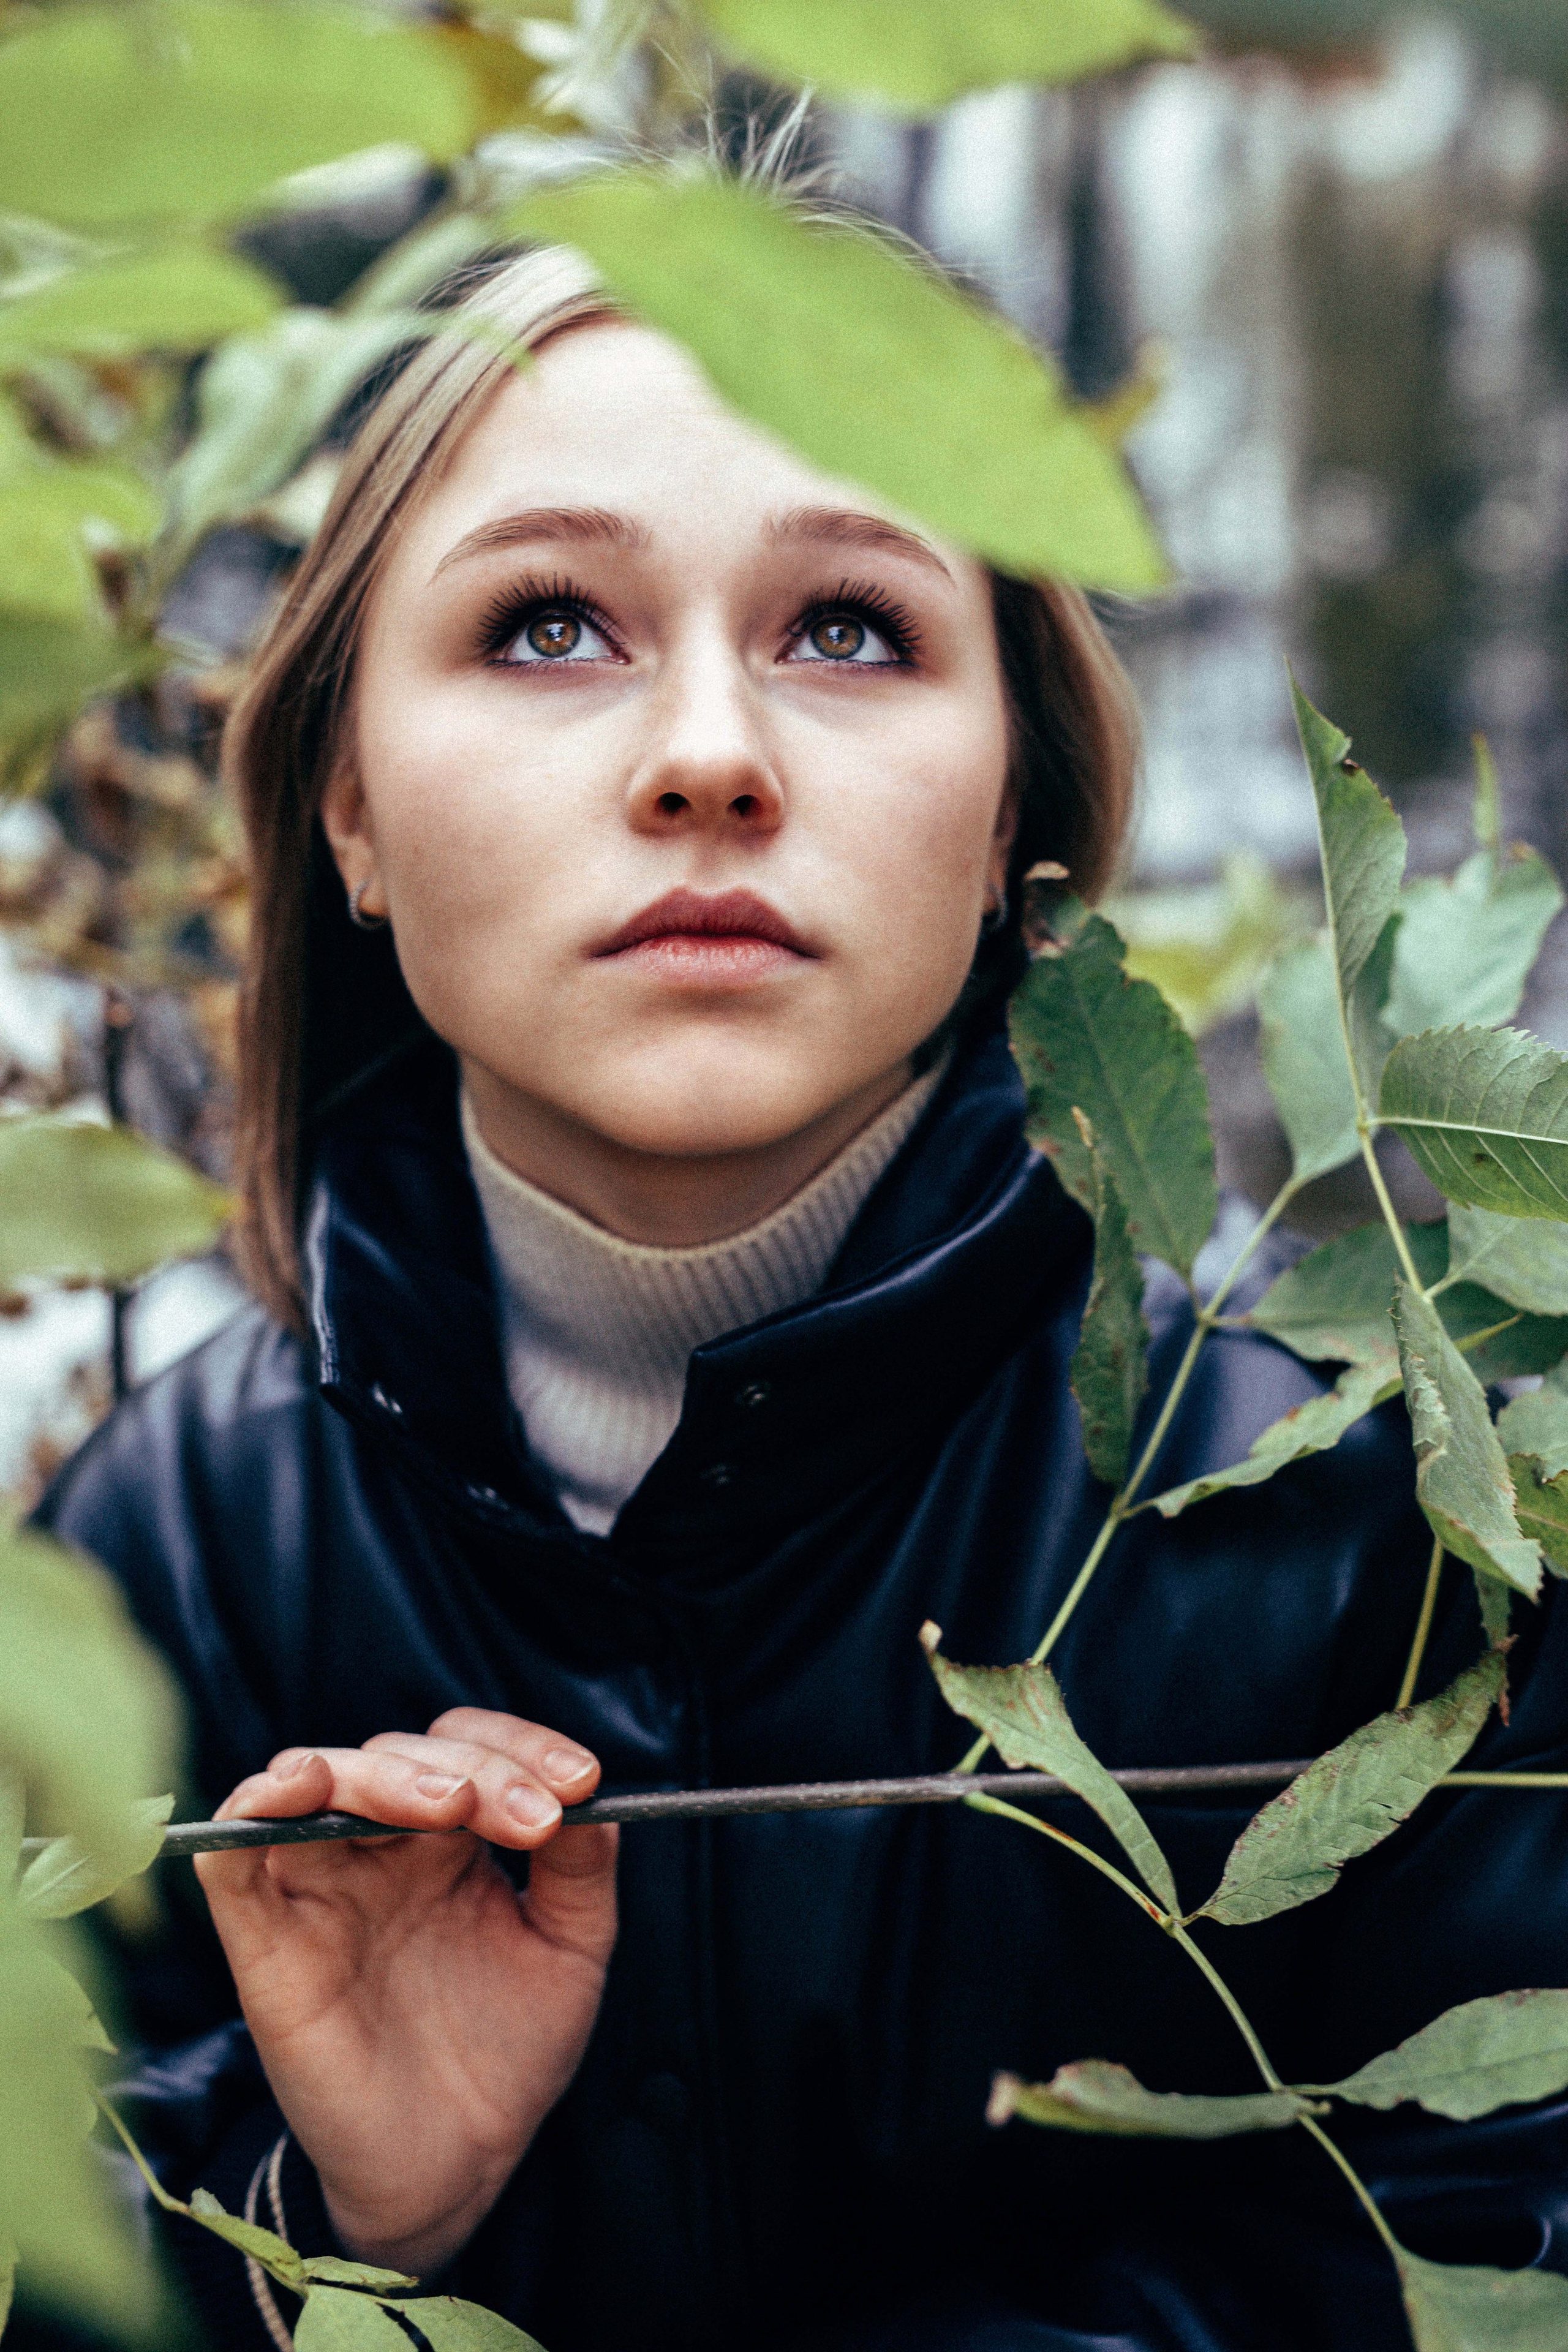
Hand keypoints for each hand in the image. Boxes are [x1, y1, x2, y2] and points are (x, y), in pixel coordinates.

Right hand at [195, 1709, 616, 2276]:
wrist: (455, 2163)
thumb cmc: (506, 2050)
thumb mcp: (571, 1949)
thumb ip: (582, 1868)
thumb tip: (589, 1796)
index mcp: (449, 1837)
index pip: (469, 1746)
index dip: (523, 1746)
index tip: (581, 1784)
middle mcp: (379, 1847)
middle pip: (400, 1754)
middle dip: (474, 1769)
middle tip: (531, 1818)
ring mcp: (318, 1885)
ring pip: (319, 1777)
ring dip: (382, 1772)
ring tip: (449, 1801)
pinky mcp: (264, 1939)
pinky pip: (233, 1852)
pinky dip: (254, 1804)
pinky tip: (298, 1789)